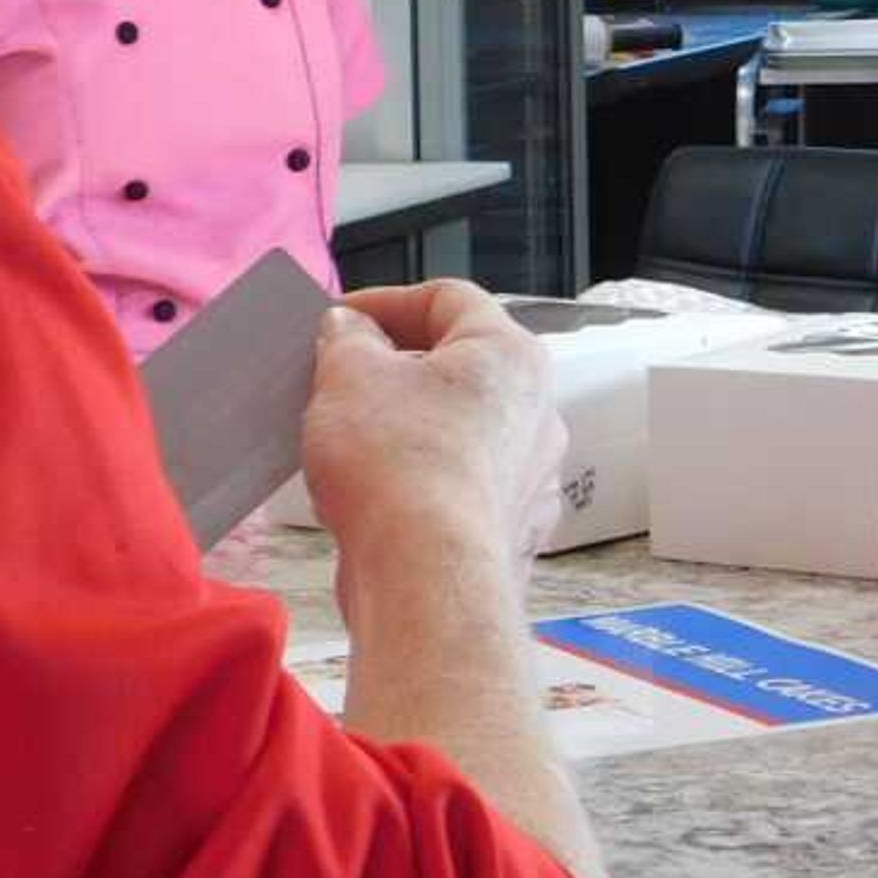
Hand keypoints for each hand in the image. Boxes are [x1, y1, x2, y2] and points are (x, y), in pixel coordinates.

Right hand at [302, 281, 565, 573]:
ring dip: (408, 430)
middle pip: (460, 368)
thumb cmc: (398, 468)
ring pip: (462, 432)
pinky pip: (462, 490)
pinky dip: (422, 487)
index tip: (342, 320)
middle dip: (396, 370)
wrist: (423, 578)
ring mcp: (531, 477)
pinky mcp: (511, 531)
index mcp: (509, 355)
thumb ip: (347, 338)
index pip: (448, 299)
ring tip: (350, 443)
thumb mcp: (348, 375)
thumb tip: (351, 330)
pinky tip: (375, 498)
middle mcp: (537, 412)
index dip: (386, 301)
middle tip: (341, 379)